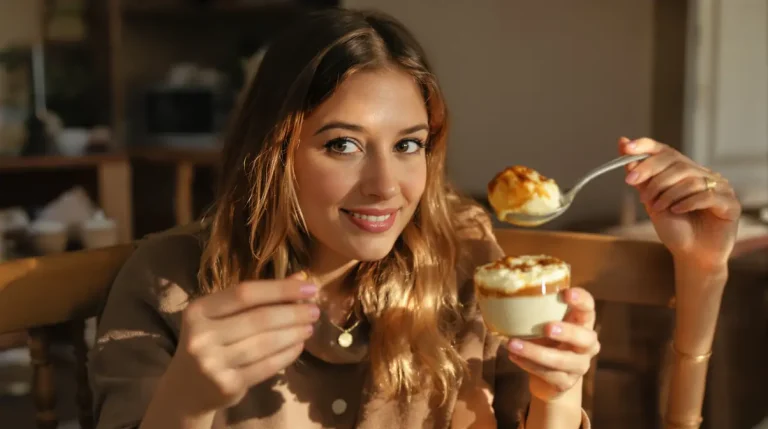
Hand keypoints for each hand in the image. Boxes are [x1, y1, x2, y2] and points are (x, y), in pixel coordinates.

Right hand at [165, 272, 318, 414]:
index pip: (245, 293)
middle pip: (258, 319)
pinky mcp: (227, 385)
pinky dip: (287, 355)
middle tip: (315, 310)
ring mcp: (212, 363)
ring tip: (309, 327)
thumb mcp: (223, 315)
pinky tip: (298, 346)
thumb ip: (258, 297)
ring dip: (293, 334)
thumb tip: (301, 278)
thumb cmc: (210, 342)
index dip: (280, 288)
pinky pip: (266, 367)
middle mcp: (201, 336)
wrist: (186, 389)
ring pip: (265, 344)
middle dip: (293, 313)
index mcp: (198, 310)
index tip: (309, 287)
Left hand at [505, 288, 599, 401]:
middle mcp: (587, 345)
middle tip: (548, 327)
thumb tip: (509, 289)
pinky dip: (528, 365)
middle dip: (568, 332)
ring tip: (512, 344)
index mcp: (583, 323)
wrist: (548, 378)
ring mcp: (578, 366)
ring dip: (535, 352)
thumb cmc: (547, 340)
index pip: (589, 308)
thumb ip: (539, 308)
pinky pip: (548, 375)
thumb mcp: (546, 322)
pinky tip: (514, 356)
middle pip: (586, 338)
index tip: (566, 293)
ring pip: (562, 361)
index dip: (581, 300)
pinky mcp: (565, 383)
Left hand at [619, 137, 740, 270]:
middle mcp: (703, 175)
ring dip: (667, 193)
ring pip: (690, 179)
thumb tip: (623, 144)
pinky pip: (706, 196)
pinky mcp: (730, 203)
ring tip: (656, 208)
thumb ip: (641, 177)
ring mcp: (719, 187)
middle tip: (634, 186)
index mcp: (683, 171)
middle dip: (651, 172)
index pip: (665, 150)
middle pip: (676, 161)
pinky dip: (687, 202)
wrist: (691, 254)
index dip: (646, 146)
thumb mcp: (652, 201)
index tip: (626, 148)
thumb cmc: (674, 228)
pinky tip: (676, 211)